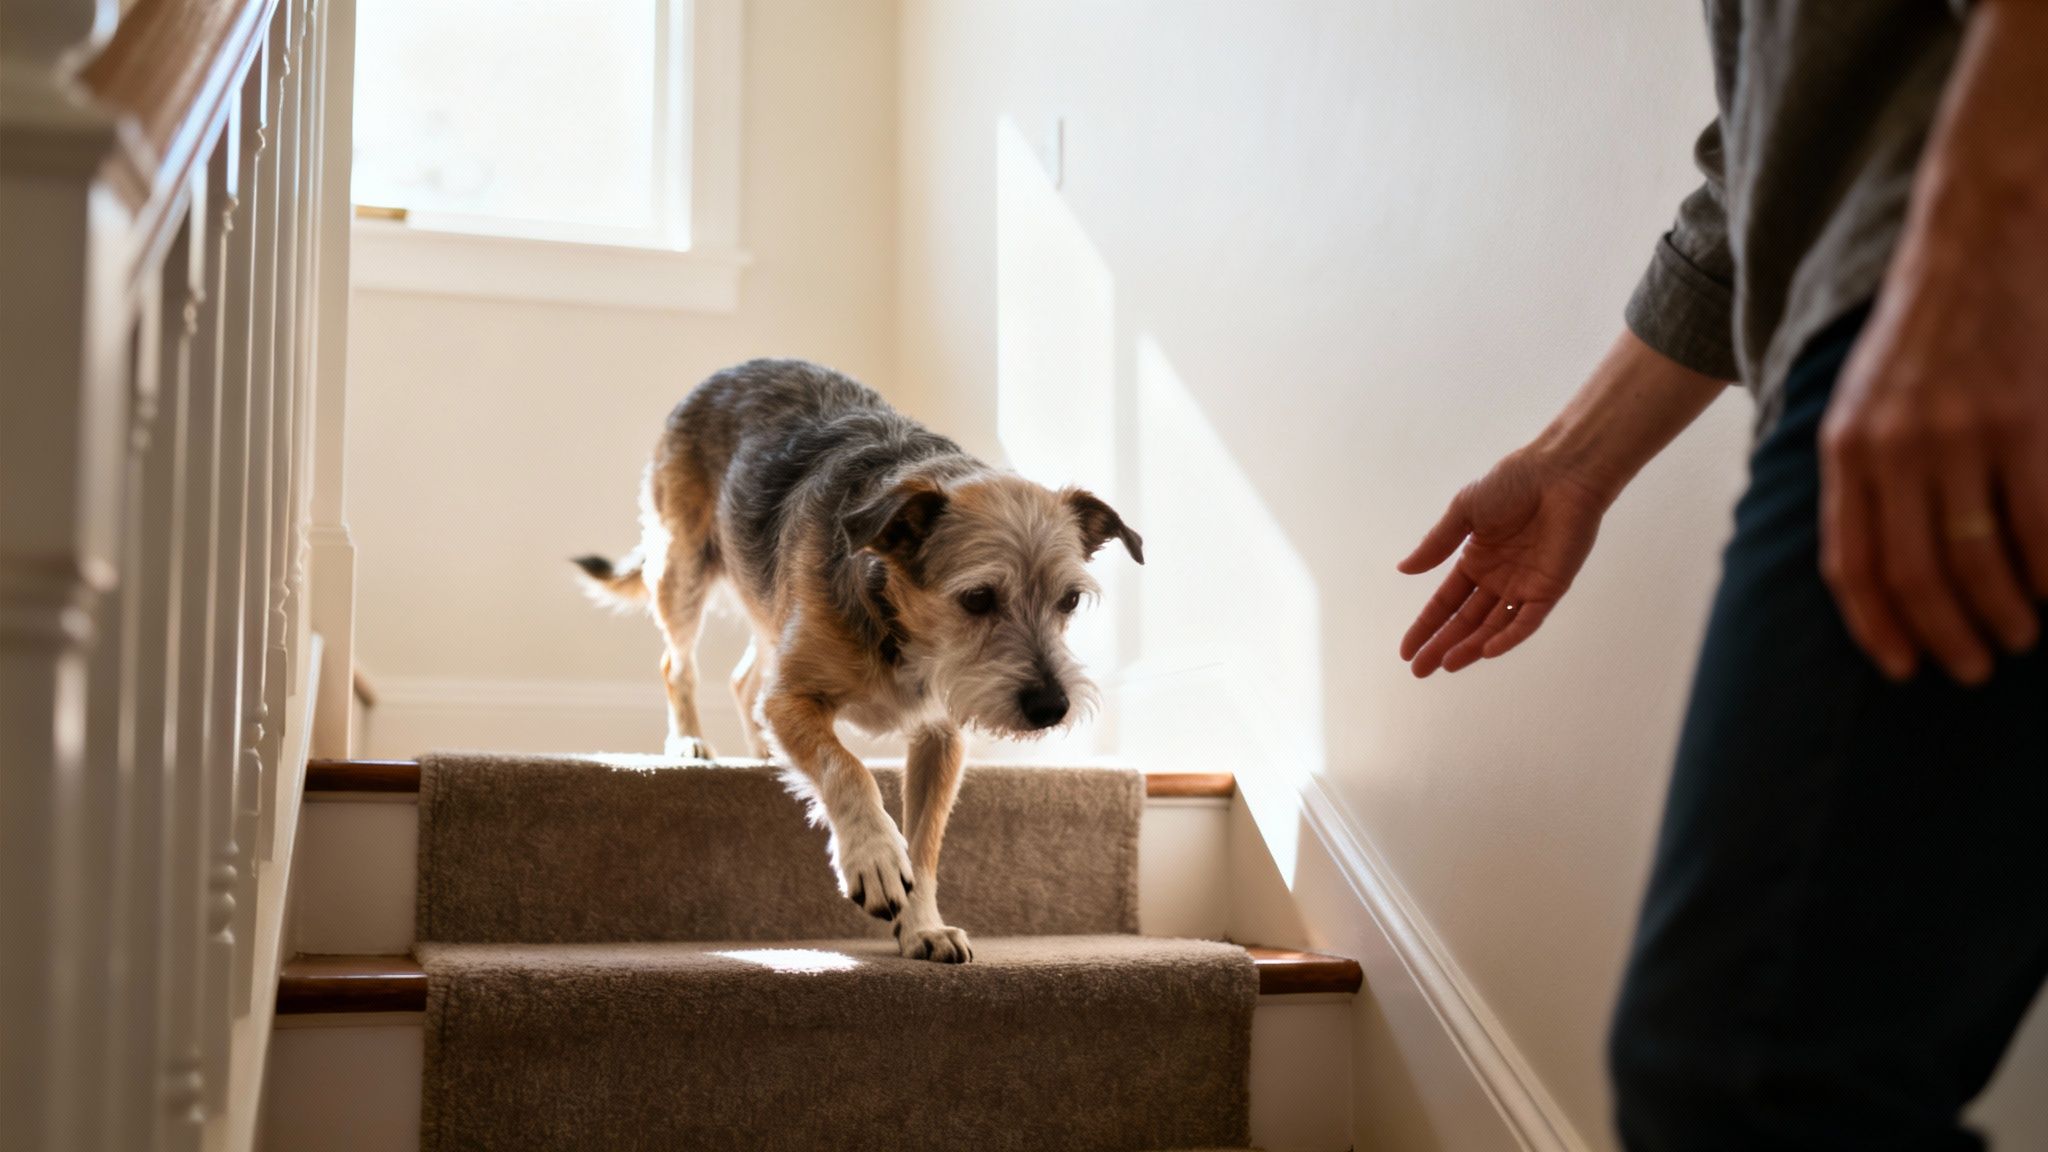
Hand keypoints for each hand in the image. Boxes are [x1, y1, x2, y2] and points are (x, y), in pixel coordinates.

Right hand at [1397, 331, 1726, 677]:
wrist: (1558, 473)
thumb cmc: (1512, 484)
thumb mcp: (1464, 512)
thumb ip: (1436, 544)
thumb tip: (1403, 570)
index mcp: (1476, 561)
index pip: (1446, 603)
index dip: (1426, 626)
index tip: (1406, 650)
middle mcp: (1498, 579)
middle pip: (1466, 622)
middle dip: (1442, 645)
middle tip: (1419, 670)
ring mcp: (1524, 586)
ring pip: (1493, 626)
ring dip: (1470, 647)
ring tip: (1445, 664)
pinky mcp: (1550, 588)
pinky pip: (1527, 620)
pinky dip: (1508, 637)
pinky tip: (1485, 650)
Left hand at [1817, 0, 2047, 684]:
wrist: (1977, 236)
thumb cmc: (1919, 330)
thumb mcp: (1859, 400)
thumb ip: (1861, 474)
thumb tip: (1870, 561)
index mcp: (1845, 449)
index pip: (1852, 565)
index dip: (1876, 627)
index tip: (1901, 667)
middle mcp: (1894, 449)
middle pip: (1916, 576)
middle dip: (1945, 636)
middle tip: (1970, 668)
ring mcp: (1961, 436)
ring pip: (1980, 561)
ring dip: (2002, 615)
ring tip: (2018, 638)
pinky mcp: (2025, 420)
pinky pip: (2040, 523)